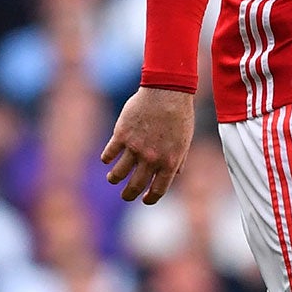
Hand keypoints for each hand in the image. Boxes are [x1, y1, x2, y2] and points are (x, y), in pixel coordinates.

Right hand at [101, 87, 195, 204]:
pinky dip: (107, 159)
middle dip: (128, 195)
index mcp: (169, 162)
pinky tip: (108, 159)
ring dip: (114, 179)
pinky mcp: (121, 135)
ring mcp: (135, 147)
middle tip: (125, 195)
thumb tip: (174, 175)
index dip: (150, 199)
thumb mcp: (185, 141)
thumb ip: (178, 160)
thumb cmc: (179, 115)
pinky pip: (109, 154)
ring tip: (112, 178)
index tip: (144, 200)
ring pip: (117, 174)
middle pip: (134, 186)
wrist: (167, 91)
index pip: (158, 191)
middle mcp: (151, 159)